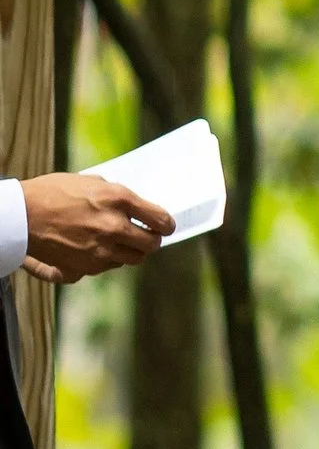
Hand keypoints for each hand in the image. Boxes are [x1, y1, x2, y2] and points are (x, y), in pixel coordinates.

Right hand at [18, 173, 173, 285]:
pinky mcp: (88, 266)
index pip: (160, 219)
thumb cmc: (54, 192)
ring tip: (122, 241)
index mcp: (118, 200)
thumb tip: (138, 207)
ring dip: (132, 251)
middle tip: (148, 235)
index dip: (167, 224)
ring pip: (134, 259)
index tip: (166, 226)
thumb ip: (118, 195)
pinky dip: (110, 258)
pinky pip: (111, 266)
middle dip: (151, 240)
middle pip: (151, 244)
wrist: (22, 216)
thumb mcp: (91, 182)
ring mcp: (102, 250)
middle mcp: (114, 227)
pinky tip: (99, 247)